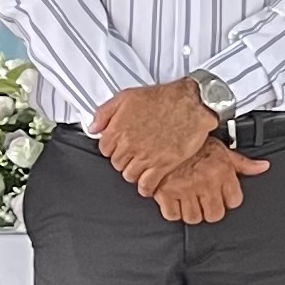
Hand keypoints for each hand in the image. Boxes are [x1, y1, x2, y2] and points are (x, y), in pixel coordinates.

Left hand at [95, 80, 219, 186]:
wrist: (191, 103)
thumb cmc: (163, 98)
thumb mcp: (126, 96)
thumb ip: (104, 112)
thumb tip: (93, 127)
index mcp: (118, 129)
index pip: (104, 148)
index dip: (112, 147)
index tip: (119, 146)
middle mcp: (130, 145)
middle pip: (117, 163)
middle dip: (124, 159)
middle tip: (132, 154)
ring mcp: (146, 157)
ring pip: (129, 175)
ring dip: (133, 172)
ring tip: (140, 167)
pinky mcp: (163, 165)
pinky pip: (147, 184)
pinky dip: (145, 187)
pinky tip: (147, 185)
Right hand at [149, 140, 268, 224]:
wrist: (163, 133)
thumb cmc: (193, 144)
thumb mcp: (221, 150)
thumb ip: (243, 163)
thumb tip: (262, 167)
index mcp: (222, 171)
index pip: (234, 201)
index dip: (228, 200)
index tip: (221, 196)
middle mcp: (205, 182)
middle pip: (215, 215)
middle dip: (210, 210)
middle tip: (204, 200)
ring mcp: (184, 189)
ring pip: (194, 218)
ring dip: (192, 212)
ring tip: (189, 201)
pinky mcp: (164, 193)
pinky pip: (172, 215)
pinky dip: (173, 212)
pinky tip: (174, 201)